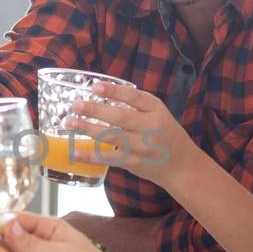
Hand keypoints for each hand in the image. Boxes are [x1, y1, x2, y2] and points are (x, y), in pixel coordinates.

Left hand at [64, 81, 195, 188]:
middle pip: (121, 116)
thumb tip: (101, 94)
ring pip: (113, 136)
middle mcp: (151, 127)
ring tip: (70, 122)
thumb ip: (135, 105)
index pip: (135, 97)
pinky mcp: (135, 162)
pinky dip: (91, 156)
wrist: (182, 165)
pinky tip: (75, 152)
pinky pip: (110, 158)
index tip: (94, 86)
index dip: (114, 91)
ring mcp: (143, 146)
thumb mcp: (157, 113)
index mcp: (156, 110)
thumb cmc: (164, 134)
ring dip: (88, 129)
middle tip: (75, 105)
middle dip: (96, 110)